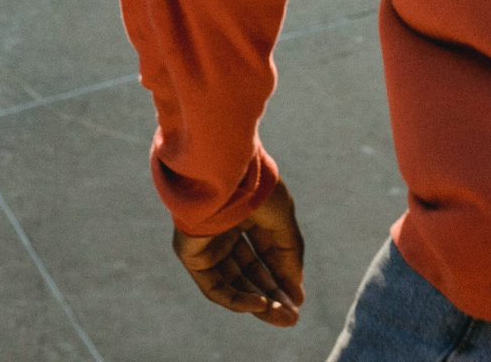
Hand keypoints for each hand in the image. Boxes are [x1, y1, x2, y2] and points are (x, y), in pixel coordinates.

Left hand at [174, 178, 305, 327]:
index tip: (298, 300)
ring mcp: (209, 243)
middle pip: (250, 273)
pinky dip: (237, 299)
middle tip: (291, 317)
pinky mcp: (193, 255)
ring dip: (258, 303)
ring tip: (282, 316)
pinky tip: (260, 304)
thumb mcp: (282, 220)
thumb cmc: (254, 187)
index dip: (282, 279)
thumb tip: (297, 291)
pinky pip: (214, 286)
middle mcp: (227, 231)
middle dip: (272, 296)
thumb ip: (290, 254)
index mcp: (247, 215)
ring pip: (234, 283)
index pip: (266, 256)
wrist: (222, 172)